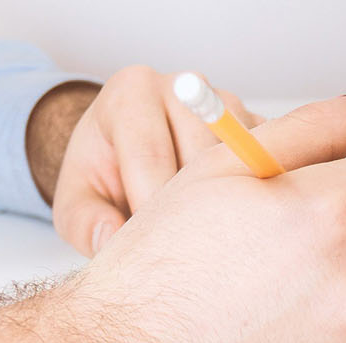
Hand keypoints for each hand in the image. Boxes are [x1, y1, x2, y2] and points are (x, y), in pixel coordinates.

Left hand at [27, 65, 263, 256]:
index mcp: (131, 92)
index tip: (151, 250)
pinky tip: (234, 225)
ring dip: (228, 206)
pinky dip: (255, 199)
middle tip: (183, 252)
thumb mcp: (75, 202)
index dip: (151, 209)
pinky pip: (270, 164)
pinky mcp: (259, 124)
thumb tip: (111, 241)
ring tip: (208, 240)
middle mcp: (183, 86)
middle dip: (192, 210)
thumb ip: (85, 223)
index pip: (150, 153)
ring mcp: (227, 102)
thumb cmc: (102, 177)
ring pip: (242, 162)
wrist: (128, 155)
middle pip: (202, 156)